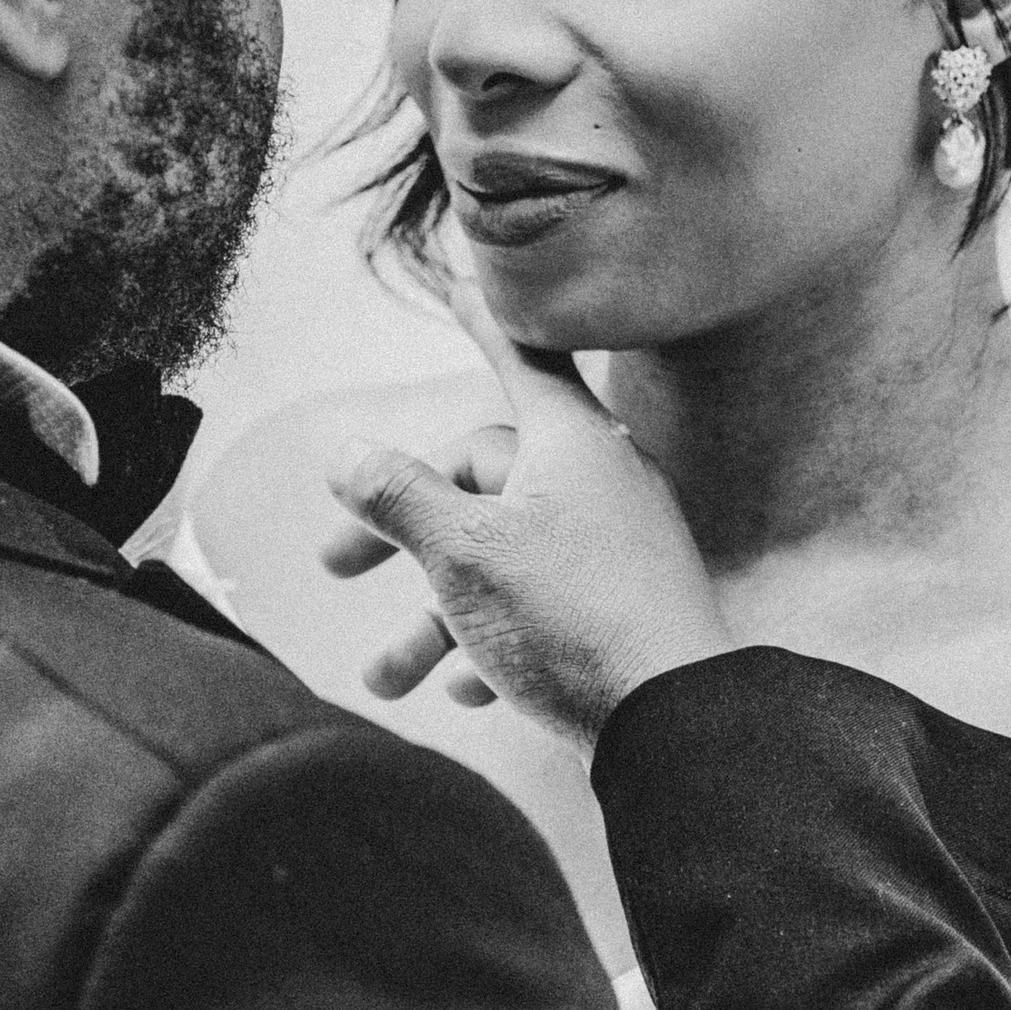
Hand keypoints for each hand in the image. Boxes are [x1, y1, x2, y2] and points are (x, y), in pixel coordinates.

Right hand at [323, 286, 731, 751]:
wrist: (677, 729)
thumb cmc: (570, 619)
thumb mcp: (461, 552)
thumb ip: (398, 496)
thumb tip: (346, 453)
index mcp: (571, 444)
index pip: (517, 359)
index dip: (480, 321)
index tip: (459, 280)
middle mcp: (600, 485)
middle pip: (482, 481)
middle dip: (401, 531)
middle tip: (333, 568)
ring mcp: (617, 551)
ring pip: (502, 562)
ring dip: (434, 618)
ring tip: (383, 680)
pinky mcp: (625, 614)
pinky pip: (543, 612)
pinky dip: (495, 643)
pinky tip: (466, 692)